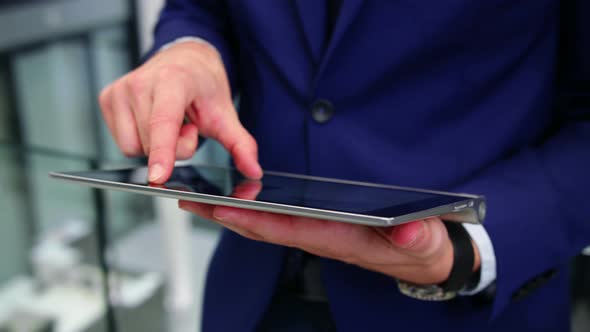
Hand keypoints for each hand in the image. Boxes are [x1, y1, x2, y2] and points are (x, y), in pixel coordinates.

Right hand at [99, 41, 261, 182]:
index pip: (163, 122)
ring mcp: (120, 88)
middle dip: (173, 148)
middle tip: (188, 127)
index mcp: (172, 80)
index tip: (159, 176)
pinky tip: (153, 123)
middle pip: (150, 143)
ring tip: (171, 123)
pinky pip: (122, 142)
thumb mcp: (226, 114)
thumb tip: (254, 172)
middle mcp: (141, 81)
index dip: (163, 151)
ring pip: (133, 147)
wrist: (185, 59)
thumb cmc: (203, 85)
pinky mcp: (107, 97)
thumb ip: (241, 144)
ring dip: (155, 146)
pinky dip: (140, 140)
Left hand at [178, 181, 480, 284]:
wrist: (421, 257)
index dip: (254, 220)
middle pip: (264, 229)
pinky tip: (236, 200)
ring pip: (265, 226)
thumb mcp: (425, 241)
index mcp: (339, 240)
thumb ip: (418, 236)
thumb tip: (411, 229)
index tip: (222, 207)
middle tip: (190, 199)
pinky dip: (252, 212)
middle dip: (226, 216)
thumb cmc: (418, 246)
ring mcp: (316, 234)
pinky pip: (277, 221)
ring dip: (232, 213)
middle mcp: (320, 238)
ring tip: (200, 197)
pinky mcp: (318, 227)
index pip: (289, 229)